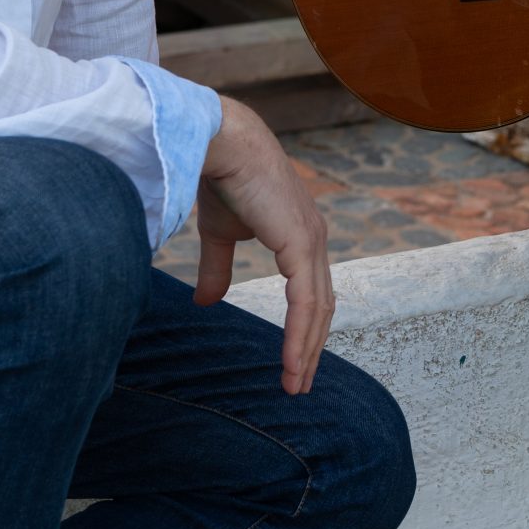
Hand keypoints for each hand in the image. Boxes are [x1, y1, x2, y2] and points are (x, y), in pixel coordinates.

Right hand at [195, 98, 333, 393]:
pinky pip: (305, 302)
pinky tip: (291, 362)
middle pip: (322, 305)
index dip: (306, 327)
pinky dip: (300, 335)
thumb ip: (219, 268)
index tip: (296, 360)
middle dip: (311, 347)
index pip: (312, 290)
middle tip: (299, 383)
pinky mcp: (301, 245)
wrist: (220, 144)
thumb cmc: (222, 179)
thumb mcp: (220, 234)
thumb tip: (206, 303)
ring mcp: (312, 242)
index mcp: (301, 235)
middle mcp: (315, 240)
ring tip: (295, 384)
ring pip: (317, 309)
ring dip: (306, 350)